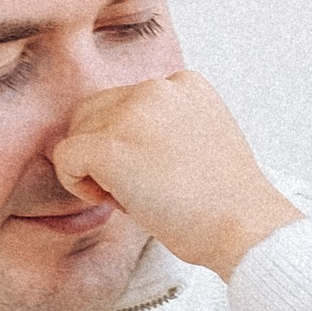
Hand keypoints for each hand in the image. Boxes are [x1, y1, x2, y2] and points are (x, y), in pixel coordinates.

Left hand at [53, 74, 301, 280]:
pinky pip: (66, 157)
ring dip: (95, 167)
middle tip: (141, 187)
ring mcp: (133, 113)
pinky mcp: (110, 146)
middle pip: (95, 110)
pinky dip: (76, 183)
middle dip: (106, 150)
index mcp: (185, 83)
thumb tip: (122, 141)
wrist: (245, 227)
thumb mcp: (203, 139)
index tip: (160, 173)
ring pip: (78, 132)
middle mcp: (157, 87)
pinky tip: (111, 201)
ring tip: (135, 195)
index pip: (128, 102)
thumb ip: (166, 125)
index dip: (131, 142)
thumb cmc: (227, 201)